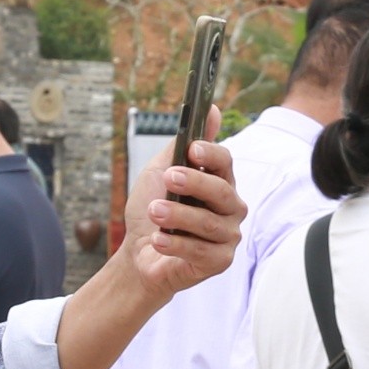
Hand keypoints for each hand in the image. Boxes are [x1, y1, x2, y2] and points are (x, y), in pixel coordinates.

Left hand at [124, 138, 243, 300]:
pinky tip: (157, 240)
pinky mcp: (220, 260)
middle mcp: (229, 207)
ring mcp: (228, 235)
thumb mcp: (160, 172)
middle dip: (193, 183)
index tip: (191, 149)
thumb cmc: (153, 211)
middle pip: (222, 191)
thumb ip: (182, 145)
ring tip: (154, 212)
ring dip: (177, 215)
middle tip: (168, 178)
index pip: (224, 163)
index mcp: (218, 182)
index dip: (210, 154)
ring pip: (209, 222)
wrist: (139, 253)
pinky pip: (202, 251)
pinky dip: (176, 244)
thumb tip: (211, 108)